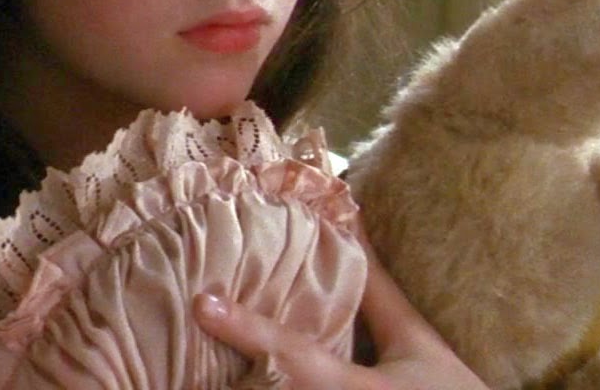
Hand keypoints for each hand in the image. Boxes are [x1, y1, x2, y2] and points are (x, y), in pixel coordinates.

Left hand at [194, 248, 486, 388]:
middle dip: (221, 375)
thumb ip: (380, 294)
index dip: (245, 329)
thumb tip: (351, 225)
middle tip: (180, 336)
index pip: (293, 356)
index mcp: (358, 389)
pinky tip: (234, 379)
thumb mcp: (419, 345)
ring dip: (233, 387)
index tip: (202, 303)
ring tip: (185, 366)